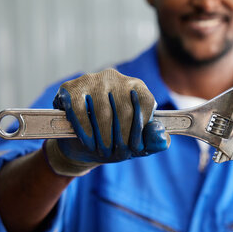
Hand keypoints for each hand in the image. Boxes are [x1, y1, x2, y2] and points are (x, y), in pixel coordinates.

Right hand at [44, 69, 169, 175]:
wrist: (81, 144)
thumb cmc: (114, 139)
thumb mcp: (136, 144)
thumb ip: (153, 141)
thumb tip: (162, 138)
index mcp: (136, 87)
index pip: (144, 102)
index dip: (140, 128)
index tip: (135, 147)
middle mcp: (116, 78)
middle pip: (124, 108)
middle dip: (121, 136)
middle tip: (116, 152)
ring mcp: (92, 80)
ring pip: (101, 110)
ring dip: (103, 136)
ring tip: (102, 150)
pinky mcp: (70, 88)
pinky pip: (78, 109)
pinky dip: (84, 129)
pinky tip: (88, 141)